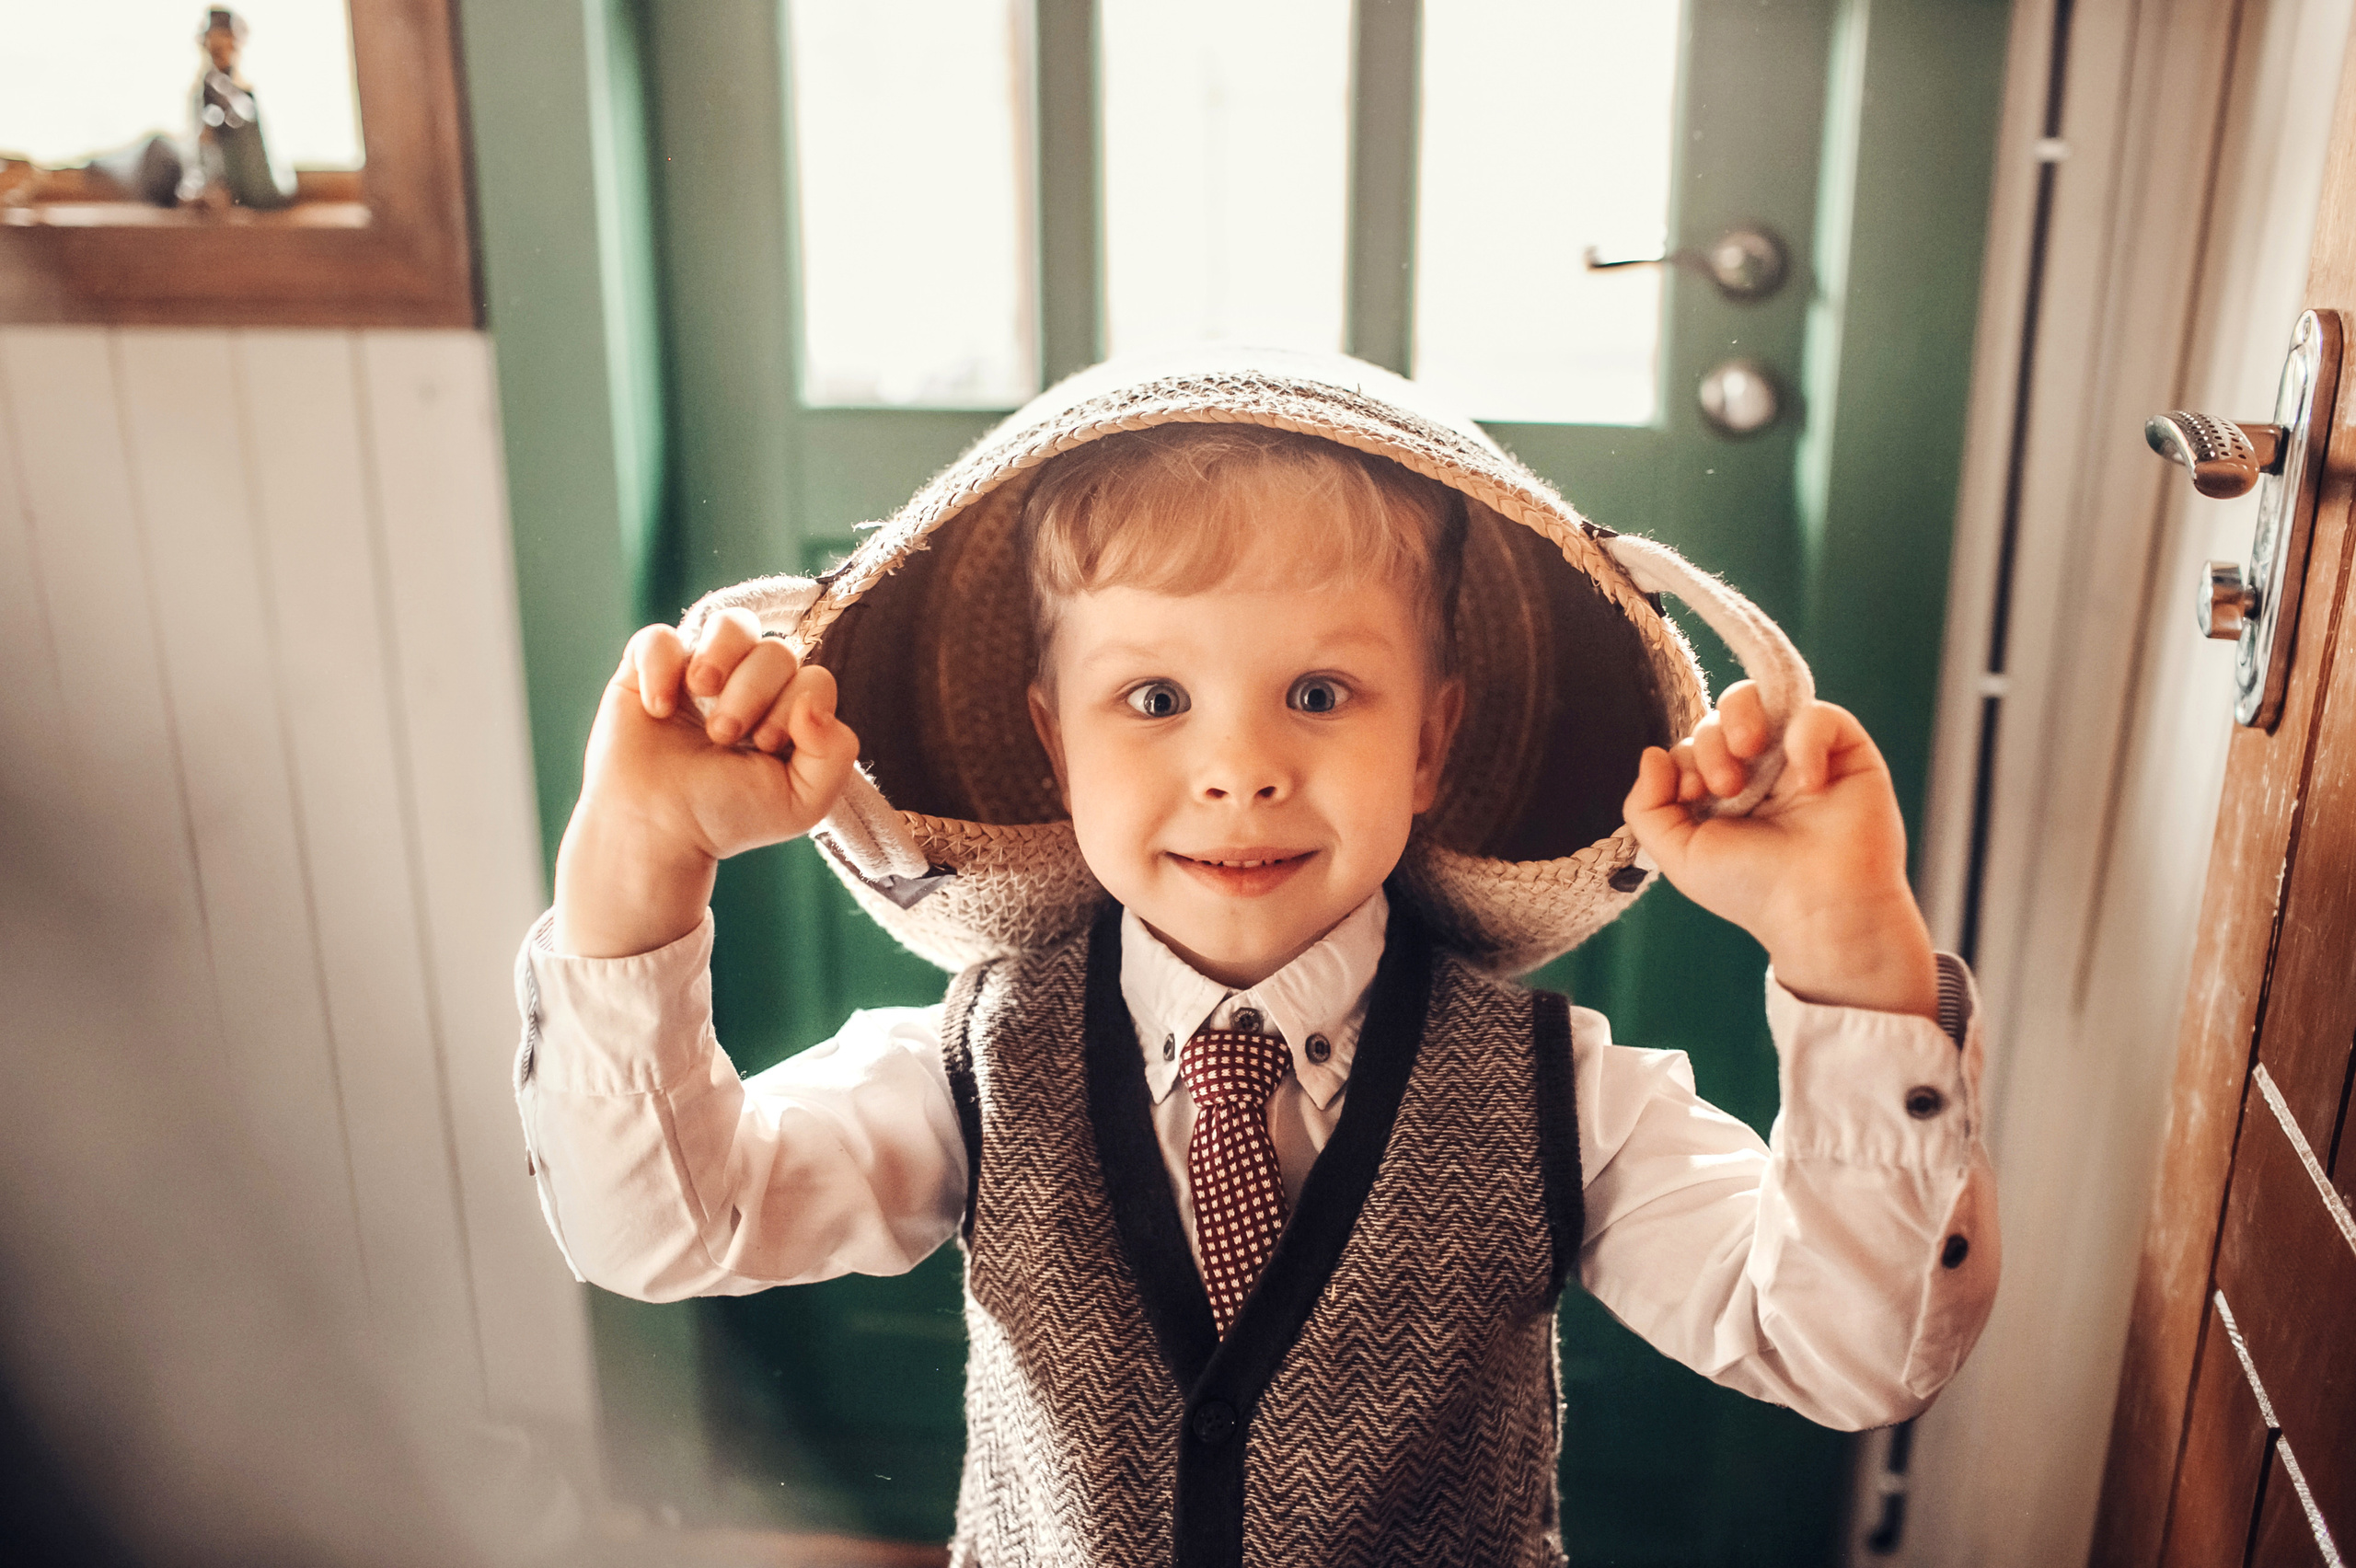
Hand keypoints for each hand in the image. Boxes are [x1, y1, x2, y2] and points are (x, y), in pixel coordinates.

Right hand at [554, 609, 859, 957]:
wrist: (660, 831)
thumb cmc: (730, 816)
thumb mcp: (803, 801)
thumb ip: (835, 753)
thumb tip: (813, 703)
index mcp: (790, 710)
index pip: (814, 678)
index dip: (793, 706)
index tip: (764, 747)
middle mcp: (750, 683)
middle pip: (776, 651)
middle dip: (753, 693)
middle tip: (724, 737)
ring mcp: (700, 671)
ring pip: (732, 623)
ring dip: (721, 657)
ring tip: (701, 694)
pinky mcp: (648, 670)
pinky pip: (659, 636)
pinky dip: (661, 666)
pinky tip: (659, 709)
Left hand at [1623, 682, 1937, 1018]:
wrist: (1817, 910)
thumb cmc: (1750, 888)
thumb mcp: (1678, 854)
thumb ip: (1646, 806)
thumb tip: (1651, 754)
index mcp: (1723, 793)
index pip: (1693, 746)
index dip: (1685, 759)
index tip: (1692, 793)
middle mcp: (1762, 772)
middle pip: (1721, 718)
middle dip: (1711, 743)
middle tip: (1725, 786)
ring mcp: (1802, 760)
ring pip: (1763, 700)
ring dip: (1742, 717)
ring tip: (1748, 753)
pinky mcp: (1847, 755)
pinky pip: (1820, 715)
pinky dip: (1805, 736)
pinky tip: (1806, 780)